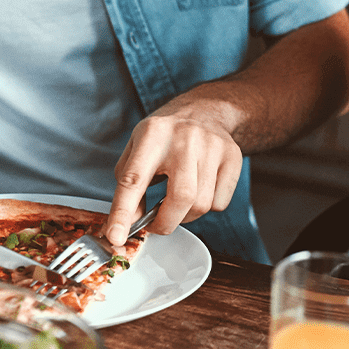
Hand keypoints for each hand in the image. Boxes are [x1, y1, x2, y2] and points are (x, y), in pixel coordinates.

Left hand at [105, 95, 242, 250]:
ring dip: (185, 215)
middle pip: (180, 198)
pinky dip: (207, 207)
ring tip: (178, 200)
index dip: (123, 212)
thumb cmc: (165, 137)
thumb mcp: (136, 149)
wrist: (204, 112)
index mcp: (152, 135)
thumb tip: (132, 222)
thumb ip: (129, 185)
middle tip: (156, 225)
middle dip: (166, 223)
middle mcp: (185, 138)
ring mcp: (213, 146)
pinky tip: (200, 189)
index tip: (115, 237)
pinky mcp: (233, 157)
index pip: (134, 179)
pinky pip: (219, 203)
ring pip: (201, 205)